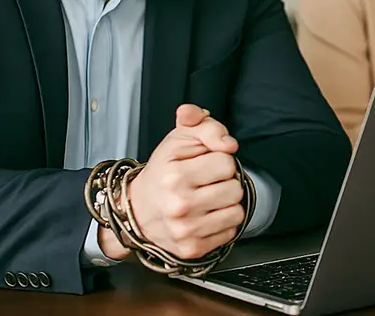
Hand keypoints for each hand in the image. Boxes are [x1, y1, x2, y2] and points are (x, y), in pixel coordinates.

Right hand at [99, 104, 245, 260]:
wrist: (137, 210)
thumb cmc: (162, 174)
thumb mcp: (179, 140)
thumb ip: (205, 126)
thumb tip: (229, 143)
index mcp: (175, 175)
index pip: (227, 163)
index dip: (218, 161)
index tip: (203, 166)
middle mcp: (180, 205)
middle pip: (235, 189)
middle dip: (224, 182)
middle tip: (205, 183)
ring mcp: (187, 230)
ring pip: (237, 212)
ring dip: (226, 204)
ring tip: (207, 200)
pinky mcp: (193, 249)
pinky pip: (230, 232)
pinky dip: (222, 223)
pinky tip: (205, 216)